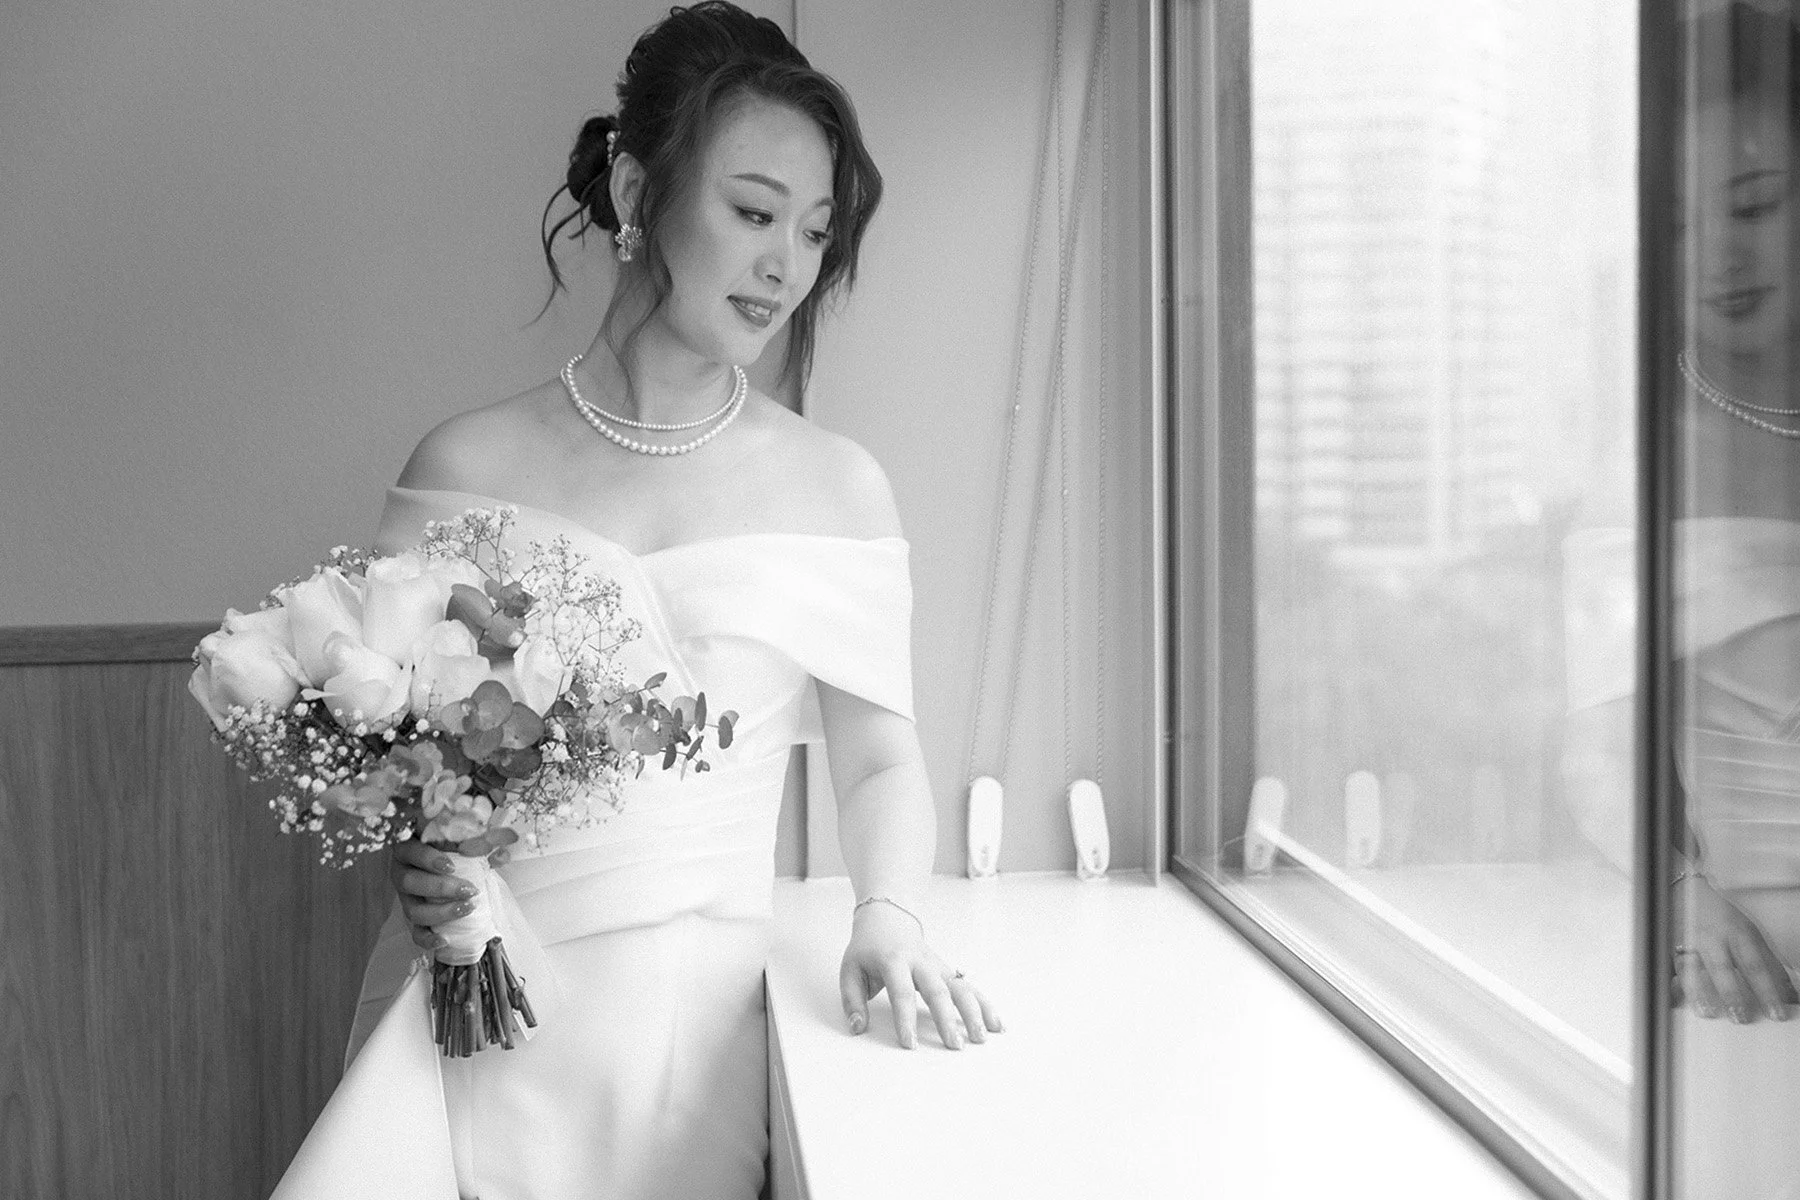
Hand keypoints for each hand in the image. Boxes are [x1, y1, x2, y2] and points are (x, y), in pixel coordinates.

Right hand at [388, 839, 477, 952]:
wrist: (449, 864)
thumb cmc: (452, 847)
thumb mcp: (461, 839)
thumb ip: (475, 841)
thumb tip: (500, 853)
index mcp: (408, 849)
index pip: (411, 851)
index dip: (428, 860)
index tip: (452, 866)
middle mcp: (401, 873)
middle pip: (410, 882)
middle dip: (441, 888)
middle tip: (469, 889)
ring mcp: (405, 898)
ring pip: (412, 910)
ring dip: (440, 912)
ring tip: (467, 908)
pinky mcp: (413, 916)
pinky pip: (414, 932)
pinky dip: (427, 939)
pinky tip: (444, 940)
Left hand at [838, 900, 1004, 1049]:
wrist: (888, 919)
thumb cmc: (868, 949)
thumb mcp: (850, 970)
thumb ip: (852, 1001)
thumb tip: (858, 1028)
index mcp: (893, 960)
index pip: (901, 992)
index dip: (905, 1018)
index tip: (910, 1043)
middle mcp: (921, 962)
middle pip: (938, 990)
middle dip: (947, 1019)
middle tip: (954, 1045)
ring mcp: (938, 966)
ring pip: (960, 987)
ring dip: (974, 1012)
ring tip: (981, 1037)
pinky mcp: (949, 971)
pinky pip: (970, 987)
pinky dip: (985, 1005)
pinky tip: (997, 1024)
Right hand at [1673, 873, 1797, 1022]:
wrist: (1687, 892)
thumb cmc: (1722, 917)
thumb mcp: (1751, 934)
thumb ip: (1769, 963)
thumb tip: (1789, 993)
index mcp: (1738, 934)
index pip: (1755, 966)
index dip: (1767, 990)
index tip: (1776, 1013)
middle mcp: (1712, 938)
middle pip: (1722, 967)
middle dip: (1732, 994)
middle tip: (1742, 1018)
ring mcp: (1689, 942)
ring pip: (1691, 968)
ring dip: (1699, 991)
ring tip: (1708, 1012)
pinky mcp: (1669, 948)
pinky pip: (1670, 967)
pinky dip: (1673, 983)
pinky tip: (1676, 998)